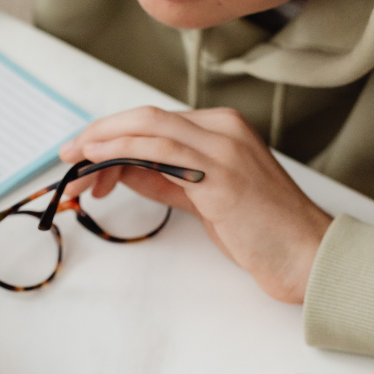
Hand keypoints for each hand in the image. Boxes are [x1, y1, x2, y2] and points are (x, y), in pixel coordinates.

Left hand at [59, 107, 332, 303]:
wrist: (306, 255)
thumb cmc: (262, 232)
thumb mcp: (204, 199)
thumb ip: (167, 179)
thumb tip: (125, 170)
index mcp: (223, 130)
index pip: (155, 122)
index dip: (113, 135)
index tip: (84, 155)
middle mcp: (223, 129)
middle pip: (146, 118)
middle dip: (99, 133)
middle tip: (67, 154)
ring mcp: (223, 148)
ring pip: (149, 127)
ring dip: (103, 143)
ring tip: (74, 163)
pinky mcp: (220, 175)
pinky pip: (161, 151)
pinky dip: (124, 151)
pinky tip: (99, 161)